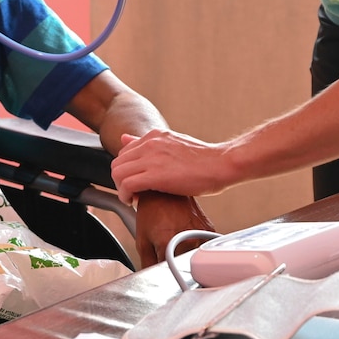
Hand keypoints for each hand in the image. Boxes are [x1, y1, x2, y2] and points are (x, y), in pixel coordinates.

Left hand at [111, 130, 231, 204]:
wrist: (221, 164)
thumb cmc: (203, 159)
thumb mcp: (172, 144)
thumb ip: (149, 143)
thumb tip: (125, 138)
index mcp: (154, 136)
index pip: (124, 153)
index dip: (126, 171)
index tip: (134, 182)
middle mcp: (150, 144)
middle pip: (117, 163)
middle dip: (120, 181)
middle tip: (131, 193)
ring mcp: (151, 158)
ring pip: (117, 173)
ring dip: (121, 189)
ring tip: (132, 198)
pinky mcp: (155, 175)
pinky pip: (127, 185)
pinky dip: (125, 196)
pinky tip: (134, 202)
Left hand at [133, 191, 214, 267]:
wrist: (167, 189)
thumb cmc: (152, 210)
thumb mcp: (142, 239)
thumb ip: (147, 264)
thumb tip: (150, 281)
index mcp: (168, 244)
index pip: (167, 274)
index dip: (162, 275)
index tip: (161, 272)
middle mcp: (188, 240)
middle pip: (183, 267)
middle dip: (174, 264)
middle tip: (167, 249)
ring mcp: (201, 235)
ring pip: (194, 258)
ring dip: (185, 255)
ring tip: (176, 238)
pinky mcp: (210, 230)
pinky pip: (202, 247)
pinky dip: (194, 245)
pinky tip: (185, 234)